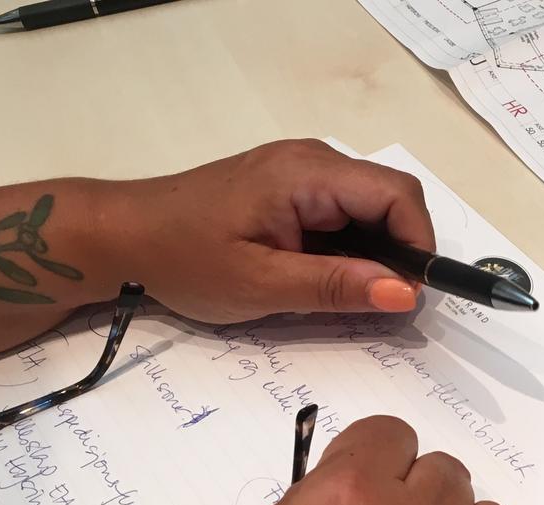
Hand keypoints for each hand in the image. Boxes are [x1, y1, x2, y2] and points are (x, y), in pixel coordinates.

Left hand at [111, 139, 434, 320]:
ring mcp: (302, 172)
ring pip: (370, 210)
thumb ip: (337, 287)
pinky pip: (343, 215)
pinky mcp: (291, 189)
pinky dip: (349, 251)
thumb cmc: (185, 260)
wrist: (124, 237)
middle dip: (399, 254)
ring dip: (373, 256)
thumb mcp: (263, 285)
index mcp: (308, 173)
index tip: (409, 297)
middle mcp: (313, 160)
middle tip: (377, 305)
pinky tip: (324, 280)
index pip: (399, 195)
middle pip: (390, 200)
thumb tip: (406, 294)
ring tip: (345, 297)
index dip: (419, 246)